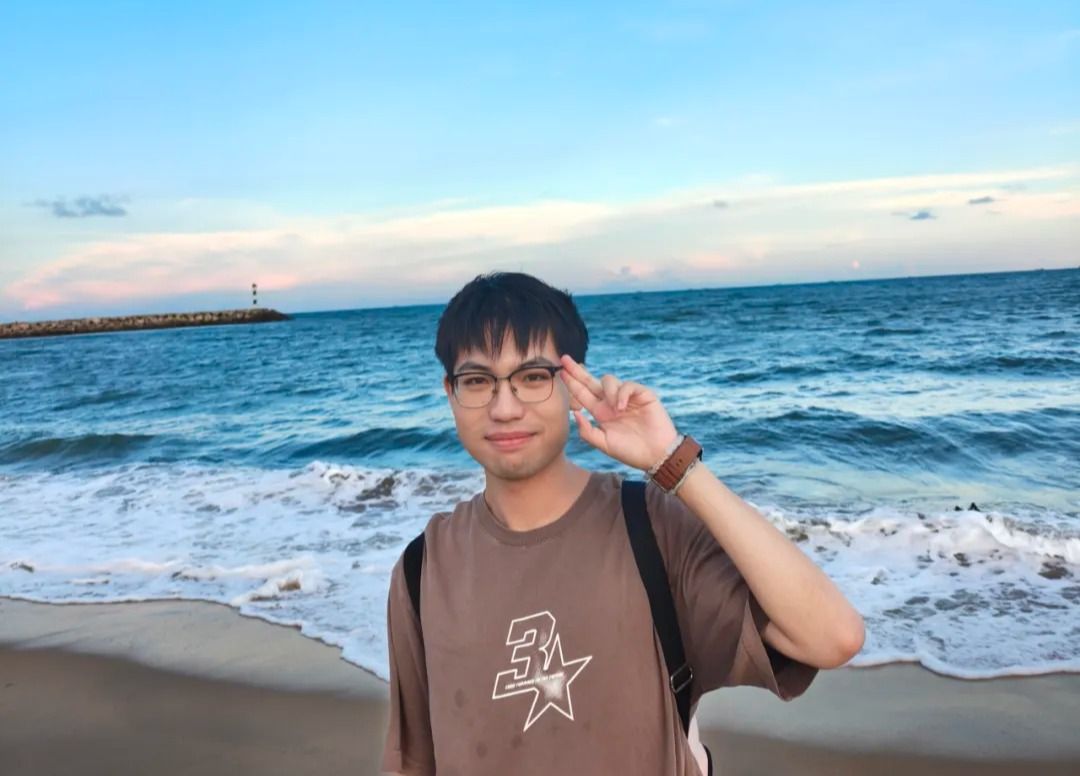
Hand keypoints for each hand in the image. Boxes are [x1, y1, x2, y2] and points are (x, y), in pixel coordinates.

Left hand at [559, 354, 678, 470]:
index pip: (582, 394)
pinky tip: (622, 406)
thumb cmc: (630, 451)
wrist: (655, 455)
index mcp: (601, 412)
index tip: (560, 372)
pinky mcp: (643, 394)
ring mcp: (627, 397)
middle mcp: (611, 402)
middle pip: (591, 381)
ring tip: (615, 409)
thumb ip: (587, 431)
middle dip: (578, 371)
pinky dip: (623, 393)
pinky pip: (628, 385)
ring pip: (609, 380)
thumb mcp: (604, 444)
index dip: (572, 382)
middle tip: (564, 359)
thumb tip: (574, 415)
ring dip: (608, 391)